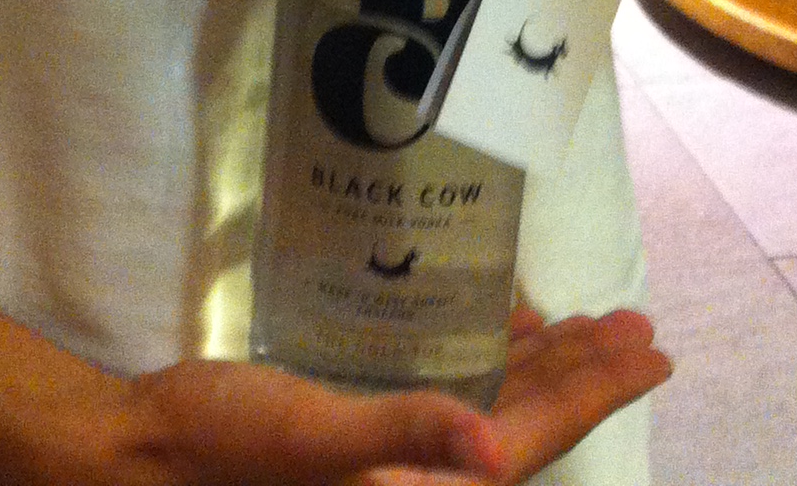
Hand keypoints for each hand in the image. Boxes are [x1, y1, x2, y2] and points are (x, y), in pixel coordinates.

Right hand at [114, 308, 668, 484]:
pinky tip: (500, 332)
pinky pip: (449, 401)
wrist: (144, 455)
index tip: (652, 352)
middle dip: (586, 378)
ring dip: (545, 370)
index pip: (532, 440)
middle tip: (639, 327)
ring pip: (494, 412)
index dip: (596, 394)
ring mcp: (393, 460)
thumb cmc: (225, 445)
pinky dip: (485, 366)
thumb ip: (405, 433)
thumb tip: (494, 446)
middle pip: (525, 426)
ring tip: (591, 327)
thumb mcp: (314, 436)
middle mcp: (419, 483)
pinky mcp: (363, 436)